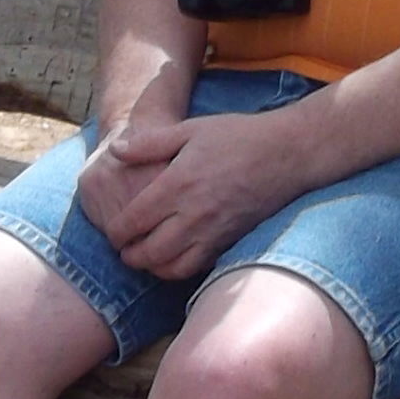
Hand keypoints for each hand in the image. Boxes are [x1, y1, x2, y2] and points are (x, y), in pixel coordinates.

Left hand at [76, 108, 315, 279]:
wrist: (288, 153)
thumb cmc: (238, 136)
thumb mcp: (190, 129)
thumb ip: (148, 143)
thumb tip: (115, 151)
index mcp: (177, 184)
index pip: (132, 221)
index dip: (115, 232)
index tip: (111, 230)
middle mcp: (193, 214)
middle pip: (147, 252)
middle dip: (128, 255)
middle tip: (123, 248)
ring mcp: (213, 232)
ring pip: (171, 267)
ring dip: (151, 267)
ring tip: (145, 256)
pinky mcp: (229, 242)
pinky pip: (196, 268)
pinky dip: (178, 269)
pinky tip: (173, 256)